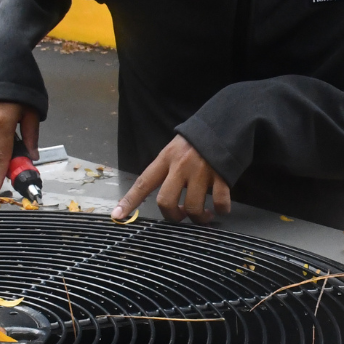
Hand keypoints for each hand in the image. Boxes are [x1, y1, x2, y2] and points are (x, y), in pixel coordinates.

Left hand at [112, 135, 229, 223]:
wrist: (225, 125)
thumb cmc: (197, 140)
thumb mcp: (176, 148)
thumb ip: (168, 169)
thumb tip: (166, 195)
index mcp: (166, 158)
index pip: (143, 183)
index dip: (130, 200)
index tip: (117, 215)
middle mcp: (181, 166)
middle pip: (166, 201)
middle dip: (173, 216)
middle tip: (181, 216)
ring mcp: (201, 172)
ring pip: (192, 207)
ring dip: (198, 218)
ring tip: (204, 216)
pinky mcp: (221, 176)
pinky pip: (220, 201)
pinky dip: (221, 209)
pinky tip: (221, 209)